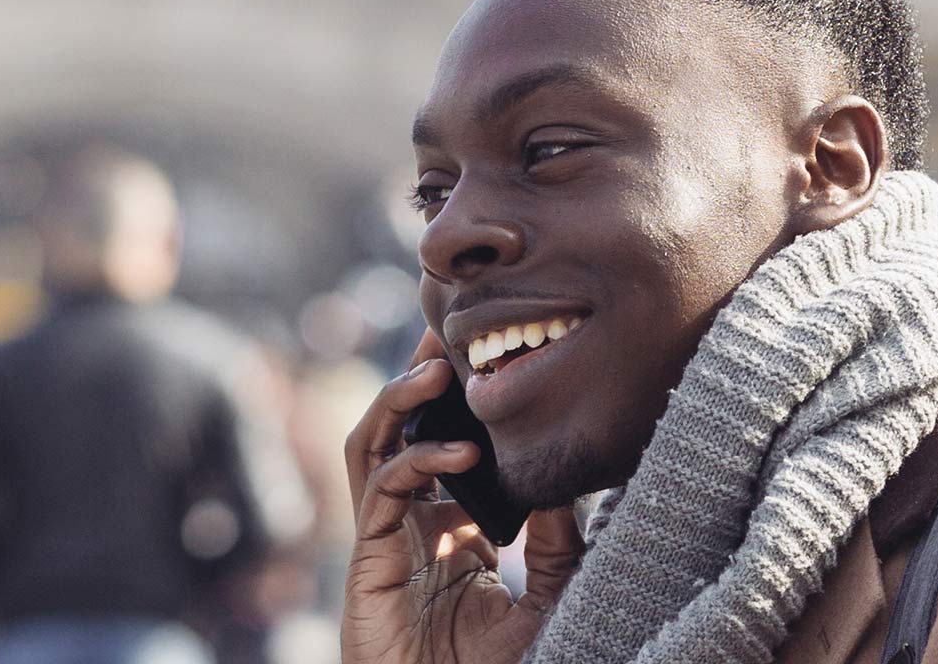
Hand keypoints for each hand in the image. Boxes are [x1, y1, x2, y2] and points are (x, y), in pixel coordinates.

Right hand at [340, 334, 587, 663]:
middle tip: (447, 332)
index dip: (455, 401)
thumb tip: (569, 485)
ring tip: (435, 368)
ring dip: (397, 401)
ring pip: (373, 446)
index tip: (487, 358)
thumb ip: (557, 549)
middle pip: (400, 431)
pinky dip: (415, 460)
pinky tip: (459, 452)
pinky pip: (381, 491)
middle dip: (417, 378)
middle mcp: (411, 529)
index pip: (443, 448)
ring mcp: (384, 542)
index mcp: (449, 533)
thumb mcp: (547, 605)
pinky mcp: (367, 562)